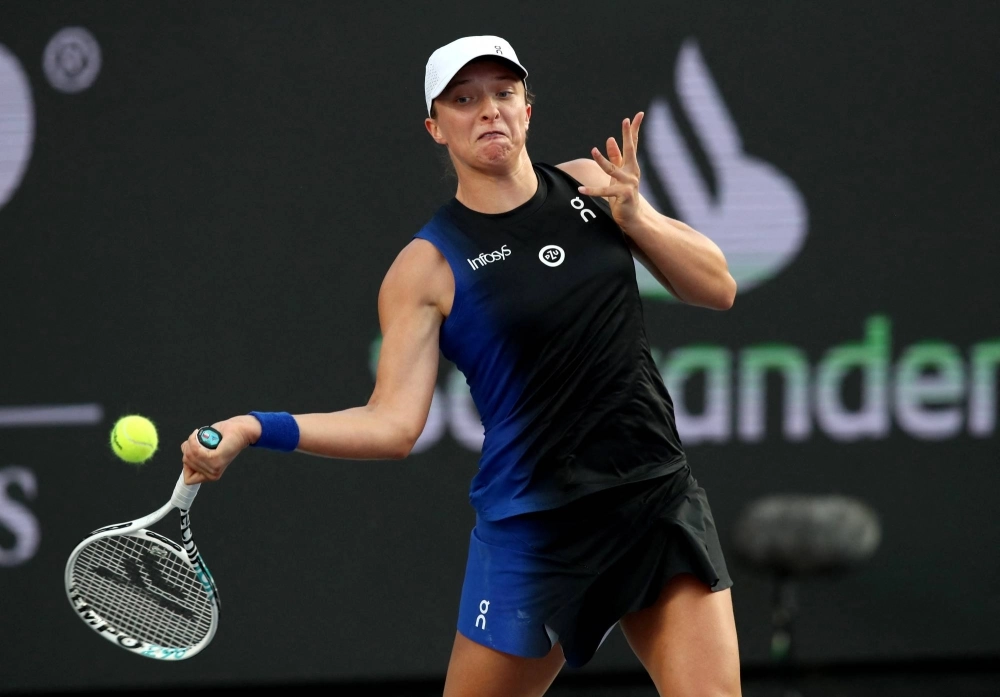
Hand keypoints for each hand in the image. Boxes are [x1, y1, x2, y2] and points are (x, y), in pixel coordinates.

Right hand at [181, 415, 256, 483]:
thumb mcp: (205, 450)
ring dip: (190, 442)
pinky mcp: (216, 459)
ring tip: (198, 435)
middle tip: (197, 438)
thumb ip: (195, 455)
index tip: (191, 452)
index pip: (188, 479)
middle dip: (187, 448)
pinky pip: (196, 451)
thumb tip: (186, 454)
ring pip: (189, 456)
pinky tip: (198, 433)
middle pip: (186, 462)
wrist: (239, 430)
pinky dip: (194, 440)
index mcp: (210, 475)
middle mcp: (212, 475)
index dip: (186, 465)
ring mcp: (215, 468)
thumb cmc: (222, 438)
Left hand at [578, 111, 644, 229]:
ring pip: (612, 169)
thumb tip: (610, 138)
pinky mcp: (622, 195)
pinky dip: (591, 191)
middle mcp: (632, 172)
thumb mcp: (618, 174)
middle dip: (628, 135)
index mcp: (631, 165)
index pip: (633, 144)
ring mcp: (629, 183)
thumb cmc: (623, 194)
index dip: (634, 130)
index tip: (639, 115)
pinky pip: (604, 191)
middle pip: (630, 150)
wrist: (632, 216)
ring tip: (593, 150)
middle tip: (626, 121)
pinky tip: (581, 190)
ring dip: (601, 160)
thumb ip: (615, 157)